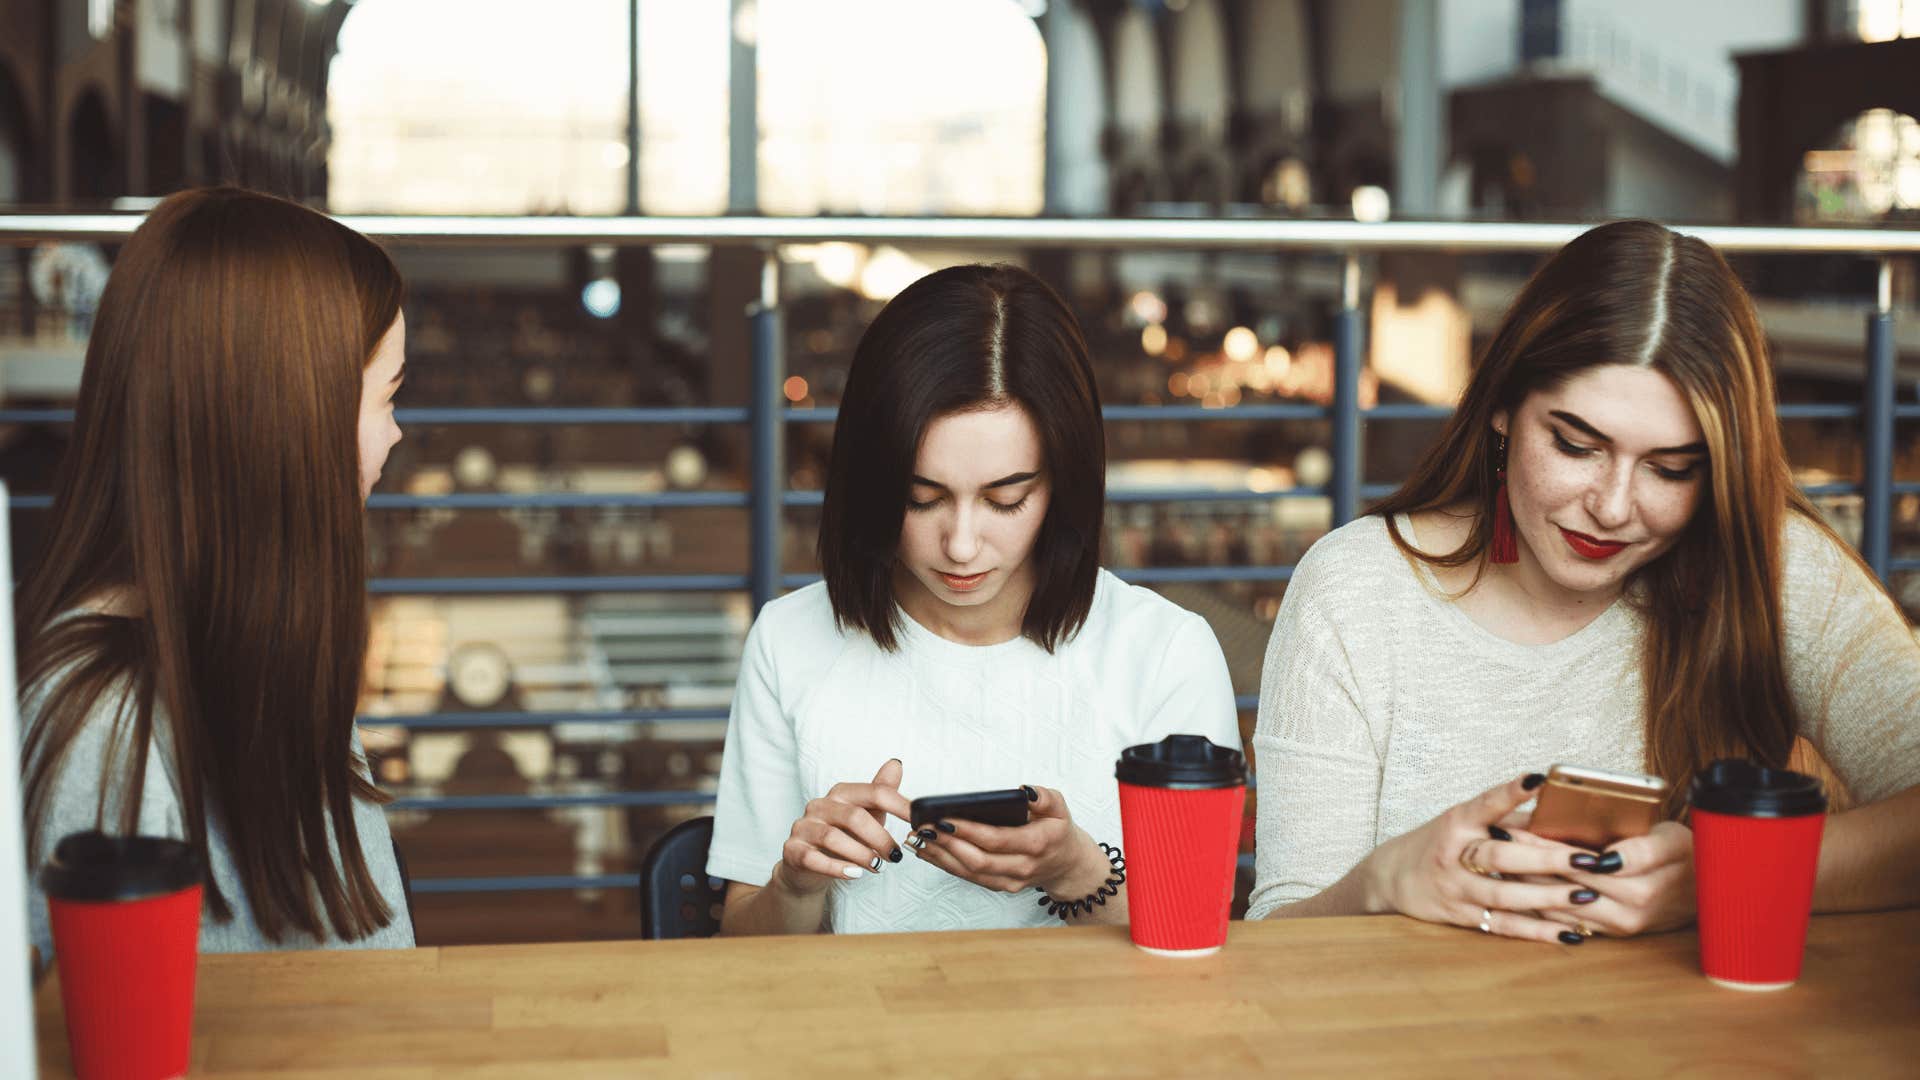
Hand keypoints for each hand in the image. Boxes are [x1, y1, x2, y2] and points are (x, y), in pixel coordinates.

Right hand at [774, 758, 910, 896]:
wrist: (806, 866)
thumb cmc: (842, 837)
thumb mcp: (865, 814)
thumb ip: (880, 792)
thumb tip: (896, 764)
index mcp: (840, 794)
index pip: (874, 793)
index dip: (899, 806)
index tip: (919, 821)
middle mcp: (819, 806)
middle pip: (854, 817)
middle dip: (879, 838)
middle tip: (895, 856)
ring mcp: (804, 828)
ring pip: (833, 838)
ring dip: (861, 854)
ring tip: (877, 867)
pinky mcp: (792, 850)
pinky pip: (814, 859)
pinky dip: (837, 868)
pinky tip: (855, 874)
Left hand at [910, 785, 1107, 895]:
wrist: (1067, 864)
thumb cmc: (1058, 830)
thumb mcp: (1060, 807)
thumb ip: (1045, 796)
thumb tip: (1024, 791)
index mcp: (1036, 845)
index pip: (996, 840)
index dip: (968, 831)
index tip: (944, 819)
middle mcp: (1021, 867)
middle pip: (977, 860)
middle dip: (947, 844)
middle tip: (923, 828)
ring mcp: (1009, 881)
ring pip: (969, 872)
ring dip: (940, 855)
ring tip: (917, 837)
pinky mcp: (998, 886)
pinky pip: (968, 876)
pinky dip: (945, 863)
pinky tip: (927, 850)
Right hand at [1366, 774, 1607, 944]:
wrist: (1393, 876)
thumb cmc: (1440, 842)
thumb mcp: (1464, 822)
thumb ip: (1508, 819)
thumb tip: (1560, 813)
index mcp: (1457, 822)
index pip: (1485, 804)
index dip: (1509, 792)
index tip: (1537, 779)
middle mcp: (1453, 854)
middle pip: (1500, 857)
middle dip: (1546, 859)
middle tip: (1588, 859)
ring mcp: (1456, 888)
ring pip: (1504, 896)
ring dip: (1548, 898)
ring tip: (1588, 896)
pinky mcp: (1461, 916)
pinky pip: (1504, 926)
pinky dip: (1537, 931)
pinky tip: (1570, 933)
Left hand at [1489, 819, 1695, 937]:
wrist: (1708, 892)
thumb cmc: (1686, 854)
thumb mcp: (1671, 841)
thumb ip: (1641, 849)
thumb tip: (1604, 857)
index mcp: (1644, 880)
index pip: (1583, 861)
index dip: (1546, 845)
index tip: (1518, 827)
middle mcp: (1630, 907)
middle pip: (1566, 881)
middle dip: (1528, 859)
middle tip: (1498, 837)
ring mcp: (1620, 924)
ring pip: (1562, 903)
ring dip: (1528, 882)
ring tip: (1499, 858)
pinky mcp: (1612, 932)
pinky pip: (1569, 919)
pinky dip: (1540, 902)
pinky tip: (1519, 884)